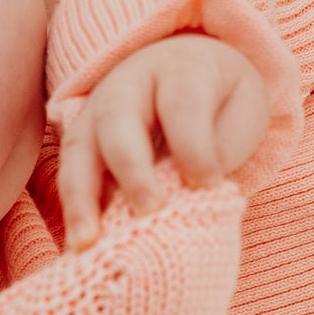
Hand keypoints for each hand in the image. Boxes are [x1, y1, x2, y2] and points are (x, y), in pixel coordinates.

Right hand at [56, 33, 268, 250]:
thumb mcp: (242, 111)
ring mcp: (96, 112)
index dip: (194, 148)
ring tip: (85, 243)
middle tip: (149, 211)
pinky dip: (73, 212)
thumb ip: (224, 145)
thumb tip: (199, 185)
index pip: (182, 107)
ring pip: (80, 150)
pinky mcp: (82, 142)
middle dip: (131, 169)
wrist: (189, 67)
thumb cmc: (220, 99)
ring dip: (81, 198)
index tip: (209, 184)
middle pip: (118, 122)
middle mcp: (127, 84)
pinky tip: (78, 247)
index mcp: (179, 71)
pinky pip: (71, 175)